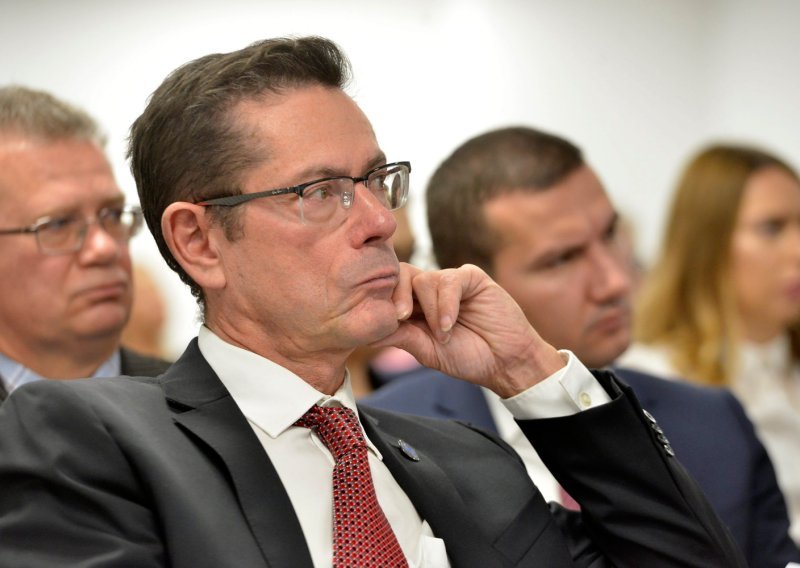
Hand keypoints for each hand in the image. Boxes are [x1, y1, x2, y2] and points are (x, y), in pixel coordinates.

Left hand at [371, 263, 565, 397]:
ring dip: (431, 311)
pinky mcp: (471, 278)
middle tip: (401, 318)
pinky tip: (450, 324)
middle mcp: (429, 291)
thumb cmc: (468, 358)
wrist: (505, 362)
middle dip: (397, 296)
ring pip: (424, 280)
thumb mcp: (426, 351)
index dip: (381, 302)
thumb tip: (365, 333)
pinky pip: (449, 280)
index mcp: (415, 306)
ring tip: (444, 334)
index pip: (389, 292)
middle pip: (401, 275)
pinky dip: (446, 304)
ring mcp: (450, 282)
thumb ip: (399, 337)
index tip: (379, 321)